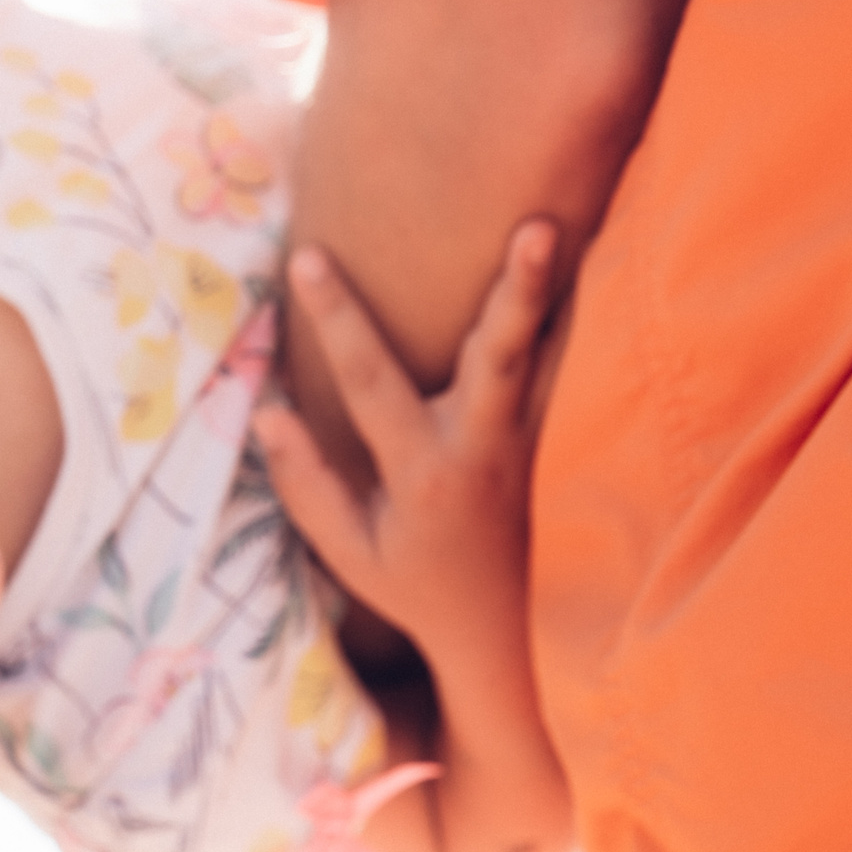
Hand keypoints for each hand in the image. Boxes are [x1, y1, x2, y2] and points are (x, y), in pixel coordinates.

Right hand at [254, 221, 556, 673]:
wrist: (503, 626)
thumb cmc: (416, 586)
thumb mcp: (350, 554)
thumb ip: (308, 485)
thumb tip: (267, 413)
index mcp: (425, 472)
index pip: (371, 381)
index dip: (336, 319)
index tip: (308, 258)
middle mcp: (484, 446)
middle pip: (504, 355)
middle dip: (517, 289)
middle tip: (537, 226)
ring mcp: (527, 439)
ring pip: (546, 353)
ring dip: (557, 290)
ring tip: (567, 226)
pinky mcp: (549, 436)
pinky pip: (564, 368)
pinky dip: (570, 317)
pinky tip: (584, 261)